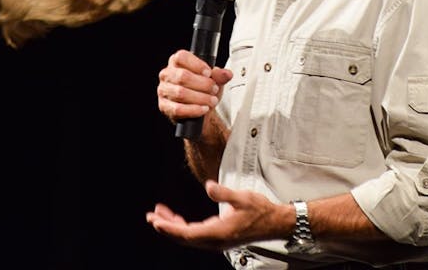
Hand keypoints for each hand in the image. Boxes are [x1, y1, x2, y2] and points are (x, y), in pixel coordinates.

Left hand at [146, 180, 287, 249]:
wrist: (276, 223)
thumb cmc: (260, 210)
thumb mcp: (242, 197)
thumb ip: (223, 193)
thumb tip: (208, 187)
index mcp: (219, 232)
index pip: (187, 234)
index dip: (170, 228)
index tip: (156, 221)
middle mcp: (216, 241)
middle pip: (184, 238)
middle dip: (166, 227)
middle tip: (151, 216)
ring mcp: (217, 240)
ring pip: (189, 237)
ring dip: (173, 227)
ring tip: (160, 215)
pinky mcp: (219, 237)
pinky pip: (196, 235)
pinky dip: (184, 227)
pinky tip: (178, 219)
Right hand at [156, 50, 232, 122]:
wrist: (199, 109)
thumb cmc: (203, 90)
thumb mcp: (213, 80)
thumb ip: (220, 76)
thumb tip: (227, 73)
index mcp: (176, 62)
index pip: (181, 57)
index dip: (196, 64)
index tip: (209, 73)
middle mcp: (167, 74)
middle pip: (182, 76)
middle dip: (202, 84)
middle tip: (214, 89)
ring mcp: (164, 90)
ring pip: (180, 93)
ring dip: (200, 98)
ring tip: (212, 100)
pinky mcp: (165, 106)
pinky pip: (178, 109)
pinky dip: (194, 110)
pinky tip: (203, 109)